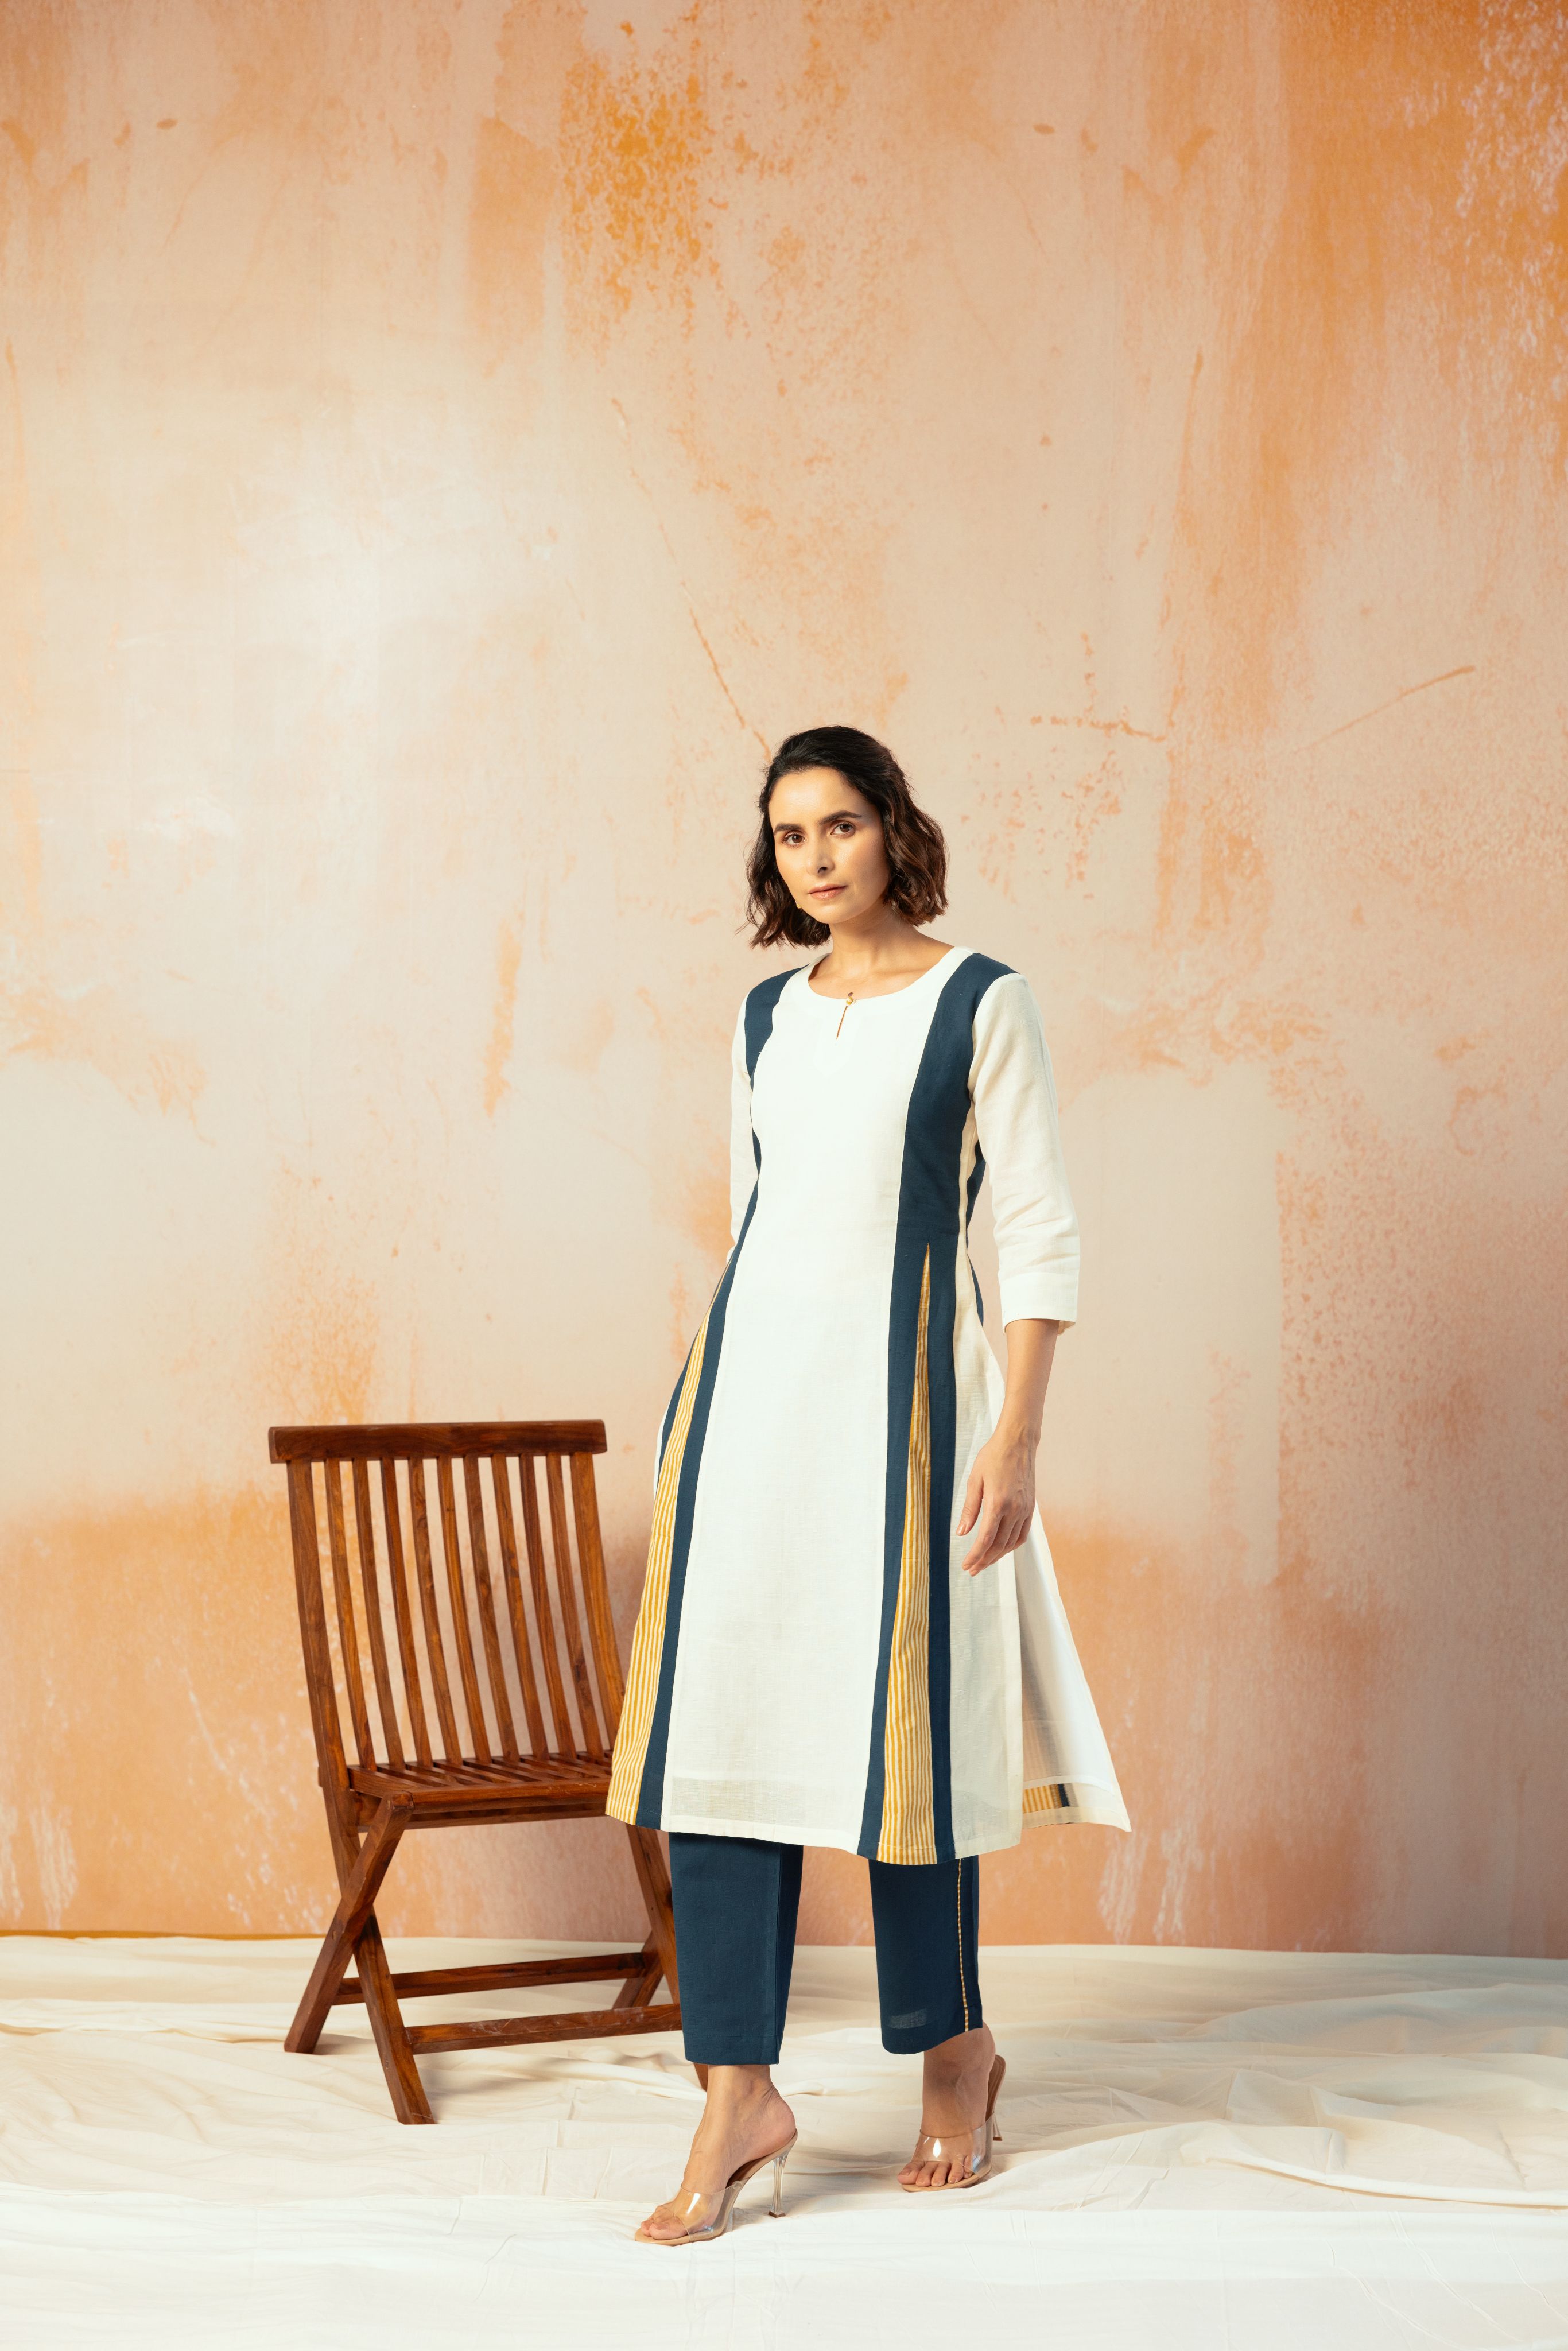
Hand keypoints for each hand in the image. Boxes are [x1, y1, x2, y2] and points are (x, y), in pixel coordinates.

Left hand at [956, 1421, 1036, 1575]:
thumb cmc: (993, 1457)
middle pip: (998, 1545)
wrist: (1018, 1443)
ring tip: (984, 1563)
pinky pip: (1022, 1534)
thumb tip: (962, 1533)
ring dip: (997, 1556)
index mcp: (998, 1503)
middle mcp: (1014, 1510)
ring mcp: (1025, 1510)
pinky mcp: (1030, 1508)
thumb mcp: (975, 1480)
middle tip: (971, 1570)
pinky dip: (1011, 1545)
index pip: (985, 1539)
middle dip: (984, 1560)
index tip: (966, 1566)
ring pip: (1011, 1543)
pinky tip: (1002, 1549)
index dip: (975, 1555)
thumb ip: (969, 1509)